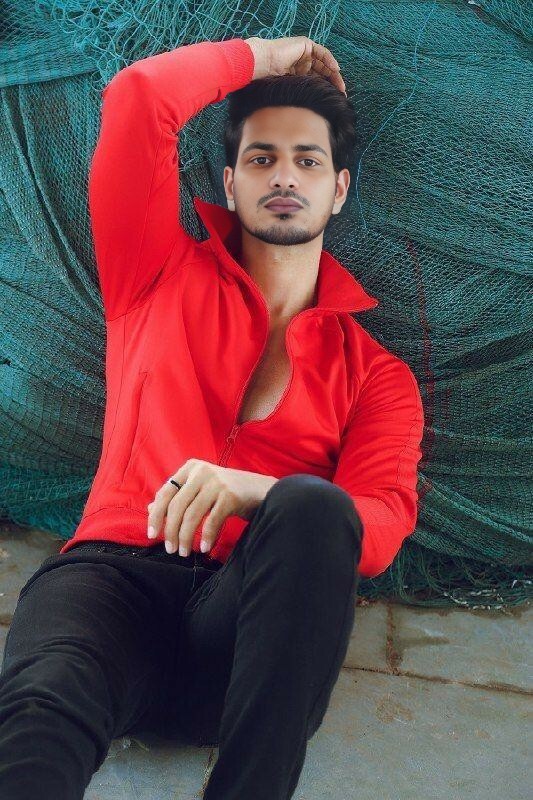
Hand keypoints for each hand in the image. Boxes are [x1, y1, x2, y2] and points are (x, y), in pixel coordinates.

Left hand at [146, 459, 277, 555]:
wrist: (261, 490)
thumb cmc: (227, 492)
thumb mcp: (200, 490)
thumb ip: (177, 497)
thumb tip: (150, 509)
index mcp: (190, 468)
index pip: (165, 493)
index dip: (156, 515)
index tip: (152, 535)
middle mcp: (202, 472)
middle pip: (176, 505)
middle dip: (170, 531)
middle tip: (170, 549)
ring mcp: (217, 482)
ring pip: (192, 515)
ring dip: (186, 537)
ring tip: (184, 553)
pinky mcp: (230, 495)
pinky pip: (212, 521)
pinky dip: (207, 537)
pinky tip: (204, 549)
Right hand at [244, 35, 345, 95]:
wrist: (262, 64)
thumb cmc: (269, 80)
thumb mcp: (290, 90)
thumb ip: (301, 95)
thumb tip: (310, 115)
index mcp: (297, 74)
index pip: (315, 80)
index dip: (325, 88)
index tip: (334, 99)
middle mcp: (301, 62)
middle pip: (322, 72)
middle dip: (332, 82)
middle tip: (341, 93)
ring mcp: (303, 53)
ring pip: (323, 63)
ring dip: (333, 73)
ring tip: (340, 85)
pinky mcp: (305, 45)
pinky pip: (321, 52)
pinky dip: (329, 60)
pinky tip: (336, 70)